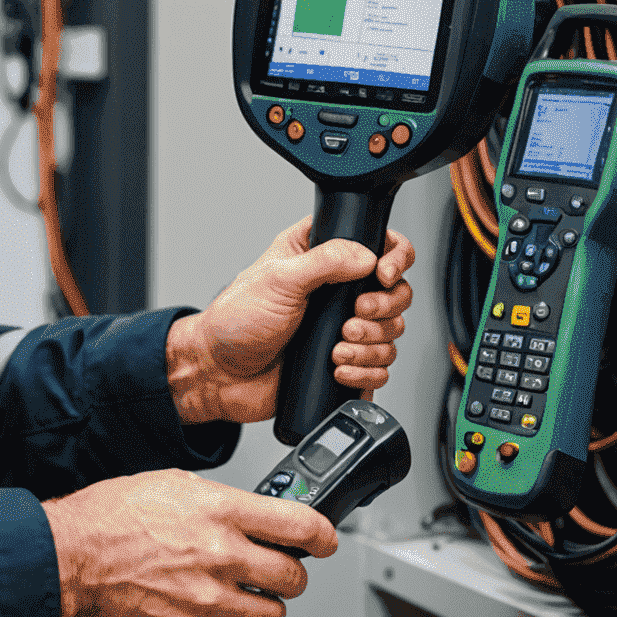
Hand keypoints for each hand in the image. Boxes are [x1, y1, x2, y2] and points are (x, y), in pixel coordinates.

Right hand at [42, 468, 335, 616]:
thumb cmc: (111, 518)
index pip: (301, 524)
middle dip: (287, 572)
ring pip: (274, 615)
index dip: (324, 533)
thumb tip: (256, 515)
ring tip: (237, 596)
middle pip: (295, 576)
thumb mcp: (173, 484)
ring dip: (264, 606)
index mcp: (219, 511)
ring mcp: (209, 602)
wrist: (68, 560)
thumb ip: (222, 502)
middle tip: (269, 569)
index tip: (325, 539)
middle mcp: (221, 555)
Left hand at [167, 218, 413, 426]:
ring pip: (391, 332)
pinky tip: (337, 368)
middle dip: (382, 309)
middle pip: (396, 292)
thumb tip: (368, 256)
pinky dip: (366, 371)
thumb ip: (324, 261)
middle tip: (353, 317)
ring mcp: (342, 327)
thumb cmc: (235, 320)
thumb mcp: (278, 279)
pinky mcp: (344, 362)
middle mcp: (337, 289)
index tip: (384, 274)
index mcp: (320, 255)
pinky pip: (379, 368)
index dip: (394, 257)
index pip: (378, 242)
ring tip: (337, 347)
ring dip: (370, 344)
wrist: (220, 374)